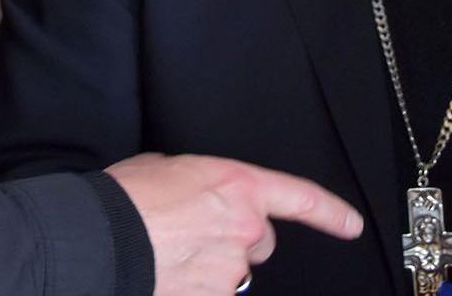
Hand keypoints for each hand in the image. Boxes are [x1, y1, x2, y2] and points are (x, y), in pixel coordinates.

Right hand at [105, 154, 361, 294]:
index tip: (350, 225)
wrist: (101, 237)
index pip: (301, 198)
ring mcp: (231, 268)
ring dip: (210, 268)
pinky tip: (168, 275)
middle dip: (236, 242)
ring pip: (232, 273)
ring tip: (170, 254)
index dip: (331, 213)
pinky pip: (213, 293)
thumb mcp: (170, 169)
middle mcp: (245, 228)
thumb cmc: (127, 198)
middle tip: (195, 236)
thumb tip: (196, 198)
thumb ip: (200, 185)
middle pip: (259, 243)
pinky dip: (194, 287)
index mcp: (239, 186)